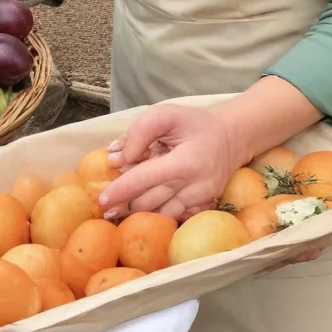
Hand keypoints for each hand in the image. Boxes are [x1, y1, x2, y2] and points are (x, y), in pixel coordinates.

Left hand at [98, 102, 321, 268]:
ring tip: (119, 210)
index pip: (144, 179)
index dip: (120, 190)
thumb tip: (117, 157)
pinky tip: (145, 210)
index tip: (101, 201)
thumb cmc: (194, 123)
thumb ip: (139, 131)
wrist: (231, 137)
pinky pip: (175, 218)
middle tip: (105, 205)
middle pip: (149, 202)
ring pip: (160, 214)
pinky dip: (158, 215)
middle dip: (125, 204)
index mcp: (184, 162)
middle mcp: (194, 187)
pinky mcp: (204, 207)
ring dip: (138, 212)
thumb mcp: (166, 114)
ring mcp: (201, 201)